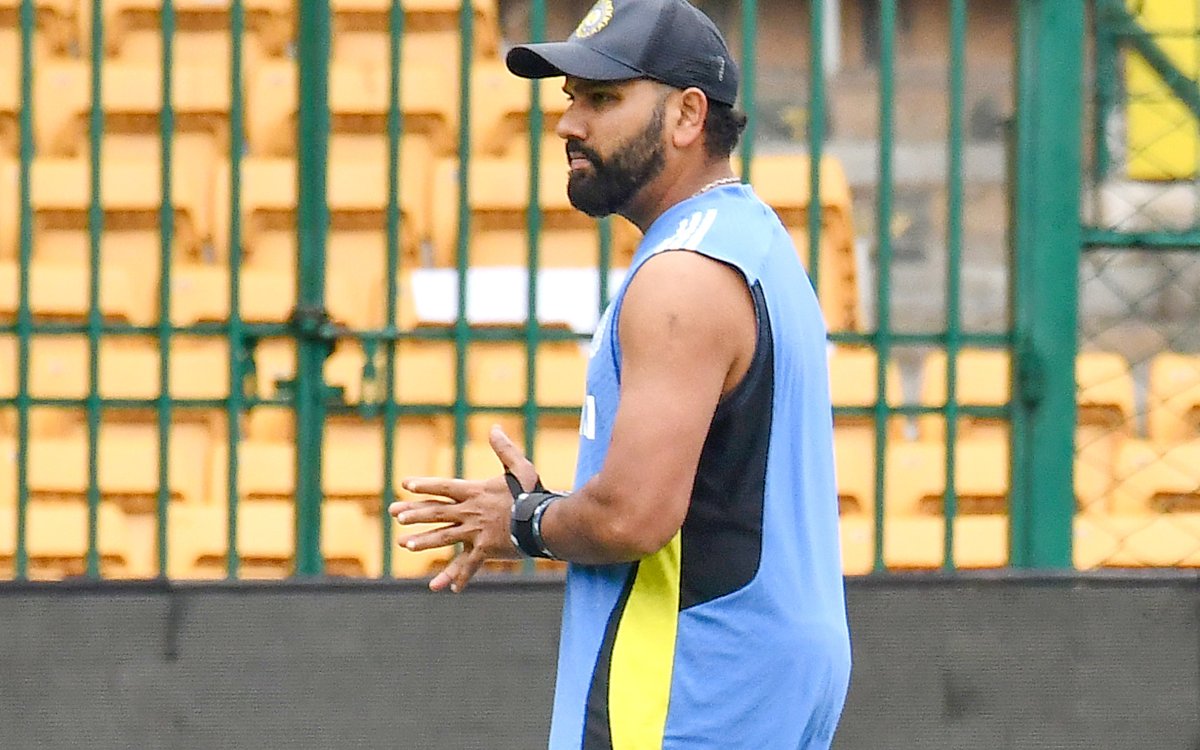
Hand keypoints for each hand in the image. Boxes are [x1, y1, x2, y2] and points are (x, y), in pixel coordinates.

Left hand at [389, 426, 539, 592]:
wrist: (542, 522)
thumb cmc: (533, 494)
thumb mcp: (519, 467)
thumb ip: (505, 449)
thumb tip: (494, 428)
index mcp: (476, 492)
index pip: (444, 487)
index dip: (425, 485)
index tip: (405, 484)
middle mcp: (470, 512)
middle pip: (436, 512)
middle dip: (413, 513)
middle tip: (394, 515)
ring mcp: (475, 532)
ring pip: (444, 537)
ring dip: (423, 541)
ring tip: (405, 544)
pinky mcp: (484, 550)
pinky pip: (468, 565)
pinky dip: (458, 576)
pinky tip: (445, 589)